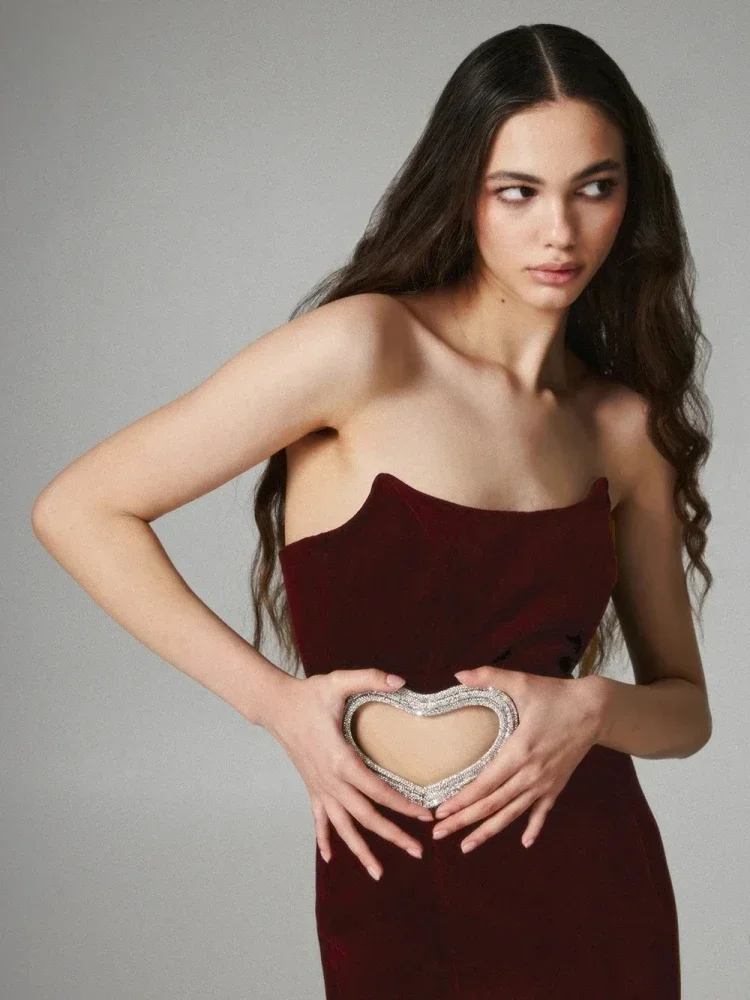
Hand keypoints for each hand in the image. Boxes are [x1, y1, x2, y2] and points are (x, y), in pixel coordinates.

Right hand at [260, 669, 433, 879]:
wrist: (276, 706)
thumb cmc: (309, 694)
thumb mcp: (339, 681)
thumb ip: (371, 678)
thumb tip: (400, 681)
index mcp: (341, 760)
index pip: (378, 791)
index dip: (402, 805)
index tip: (425, 816)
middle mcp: (330, 781)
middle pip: (365, 817)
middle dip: (392, 836)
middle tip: (417, 851)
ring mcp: (320, 788)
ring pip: (343, 827)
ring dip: (361, 850)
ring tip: (378, 873)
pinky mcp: (312, 787)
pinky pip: (319, 820)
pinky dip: (324, 840)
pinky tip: (330, 858)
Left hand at [431, 665, 601, 852]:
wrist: (596, 709)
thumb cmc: (556, 695)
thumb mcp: (522, 682)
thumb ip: (488, 677)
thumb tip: (458, 674)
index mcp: (518, 752)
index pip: (484, 784)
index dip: (461, 801)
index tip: (439, 813)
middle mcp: (530, 774)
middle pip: (492, 805)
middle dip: (463, 821)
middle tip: (438, 834)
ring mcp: (545, 783)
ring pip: (511, 814)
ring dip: (487, 832)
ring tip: (465, 846)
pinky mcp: (557, 785)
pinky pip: (542, 811)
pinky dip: (534, 828)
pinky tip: (524, 843)